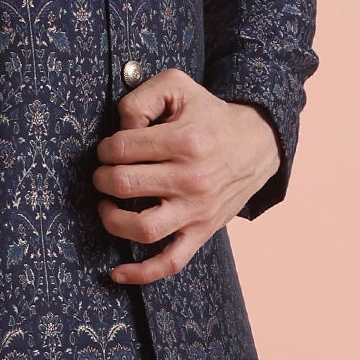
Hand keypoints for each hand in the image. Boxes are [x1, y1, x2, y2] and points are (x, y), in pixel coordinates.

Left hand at [91, 71, 281, 284]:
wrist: (257, 142)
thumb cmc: (209, 114)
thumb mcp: (178, 85)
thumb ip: (141, 96)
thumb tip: (120, 129)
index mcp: (185, 141)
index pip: (120, 149)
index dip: (105, 149)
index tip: (110, 150)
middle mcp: (192, 179)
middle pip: (123, 185)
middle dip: (102, 178)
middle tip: (105, 173)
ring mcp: (198, 210)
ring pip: (142, 228)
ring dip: (112, 219)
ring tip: (108, 206)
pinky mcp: (202, 231)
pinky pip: (171, 262)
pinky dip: (142, 273)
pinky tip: (117, 273)